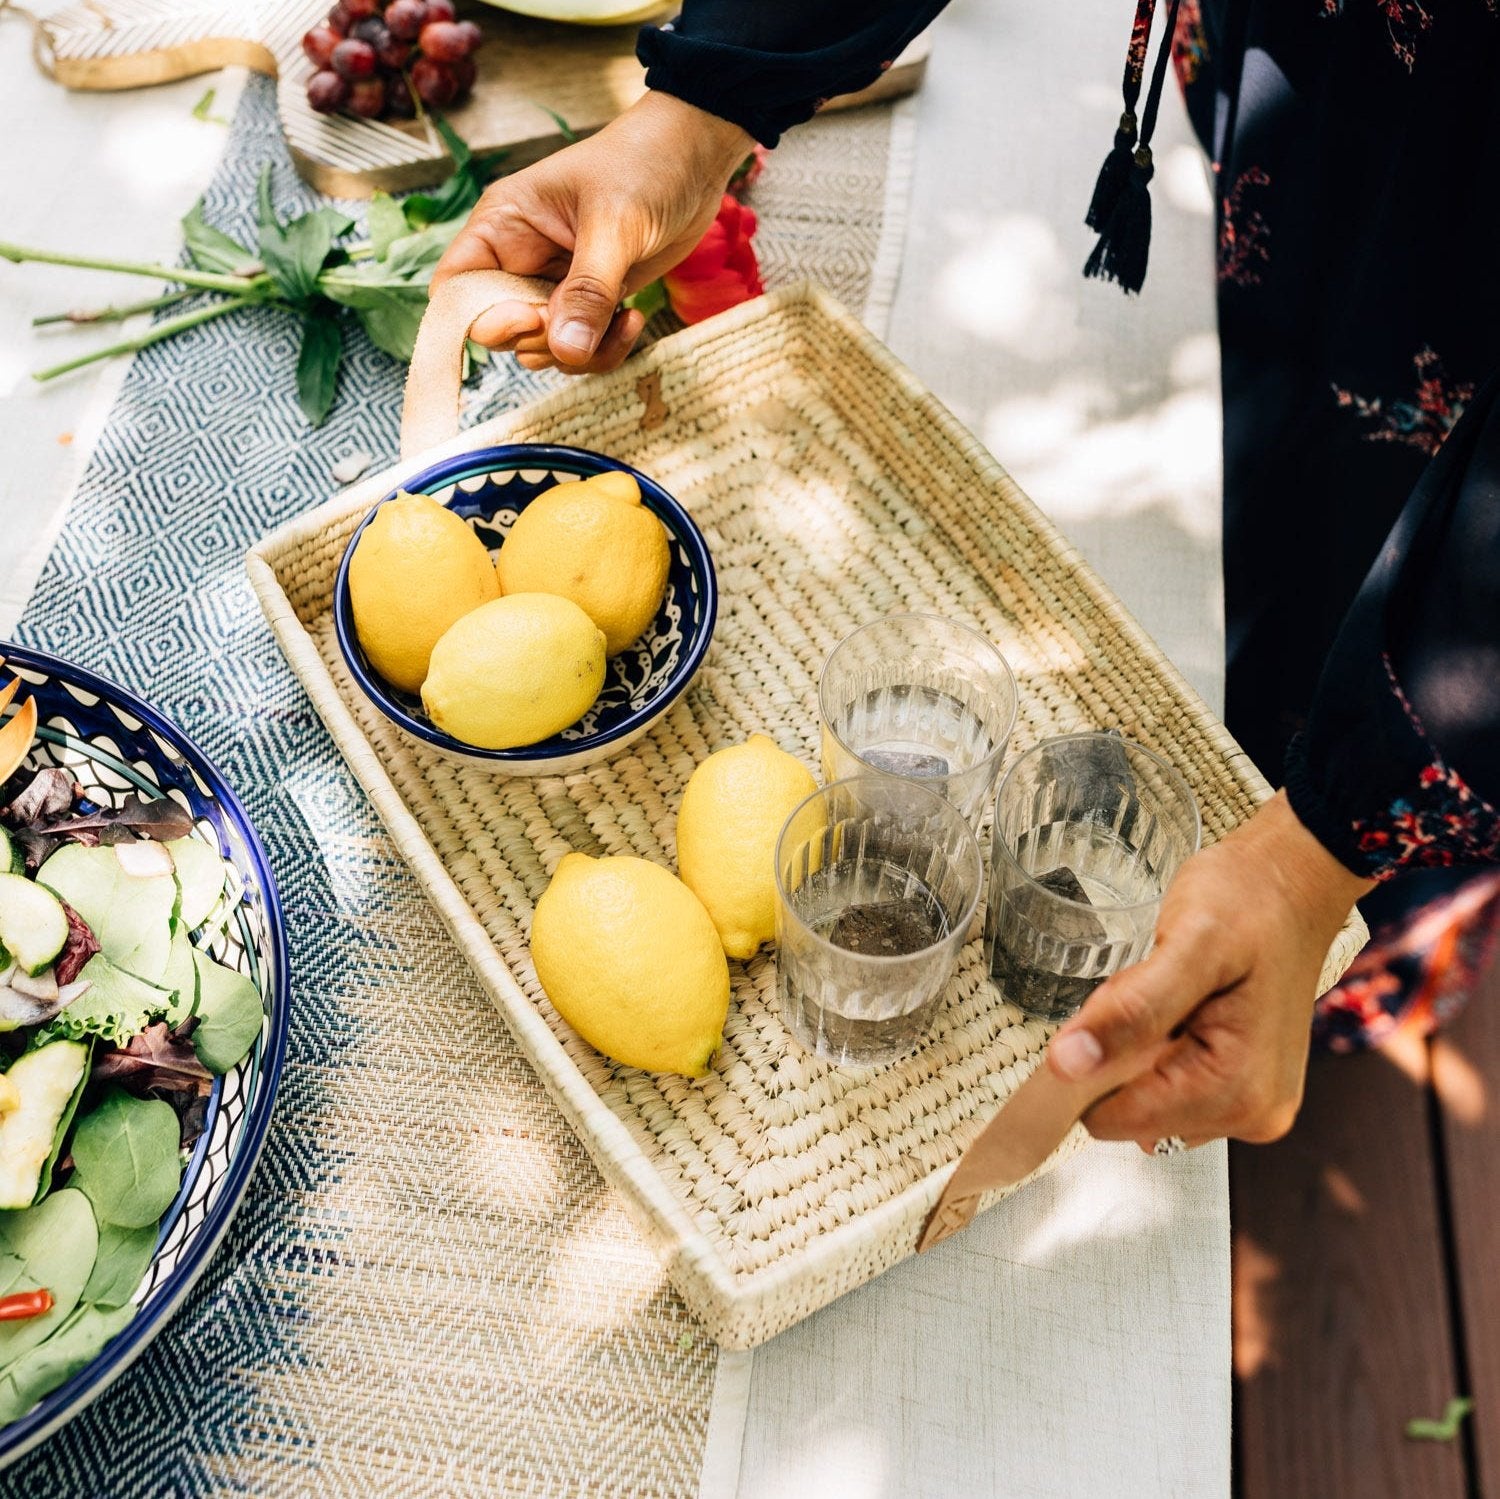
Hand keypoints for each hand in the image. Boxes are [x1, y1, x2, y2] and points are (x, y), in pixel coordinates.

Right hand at [431, 91, 754, 372]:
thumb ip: (588, 292)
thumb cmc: (646, 165)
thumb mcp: (614, 226)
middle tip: (587, 320)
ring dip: (581, 354)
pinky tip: (633, 319)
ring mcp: (554, 283)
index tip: (533, 318)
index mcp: (503, 225)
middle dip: (543, 342)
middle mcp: (520, 258)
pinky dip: (605, 350)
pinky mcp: (589, 301)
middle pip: (500, 332)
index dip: (482, 318)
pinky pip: (580, 348)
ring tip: (623, 319)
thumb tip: (566, 351)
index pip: (456, 289)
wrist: (696, 158)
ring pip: (543, 349)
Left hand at [1046, 791, 1374, 1147]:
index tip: (1108, 1006)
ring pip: (1143, 1100)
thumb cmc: (1247, 903)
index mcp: (1237, 1090)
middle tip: (1148, 990)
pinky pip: (1168, 1089)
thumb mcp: (1188, 945)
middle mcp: (1252, 1115)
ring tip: (1170, 995)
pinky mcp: (1242, 1092)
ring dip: (1135, 1052)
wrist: (1291, 883)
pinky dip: (1156, 1051)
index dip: (1088, 1066)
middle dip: (1118, 1054)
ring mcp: (1251, 1107)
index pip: (1115, 1119)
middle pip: (1128, 1113)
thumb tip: (1067, 1066)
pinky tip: (1180, 1010)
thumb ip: (1129, 1010)